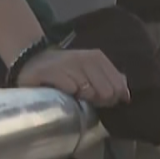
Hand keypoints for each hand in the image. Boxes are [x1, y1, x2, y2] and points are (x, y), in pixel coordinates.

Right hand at [16, 48, 131, 106]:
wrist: (32, 61)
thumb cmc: (65, 71)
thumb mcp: (90, 72)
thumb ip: (110, 81)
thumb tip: (126, 95)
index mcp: (97, 58)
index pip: (118, 85)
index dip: (112, 98)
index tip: (100, 100)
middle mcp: (84, 58)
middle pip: (106, 91)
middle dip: (98, 100)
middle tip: (84, 99)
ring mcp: (68, 63)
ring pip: (88, 91)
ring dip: (81, 98)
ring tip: (72, 95)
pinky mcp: (50, 71)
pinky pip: (70, 88)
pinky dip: (68, 94)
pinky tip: (62, 92)